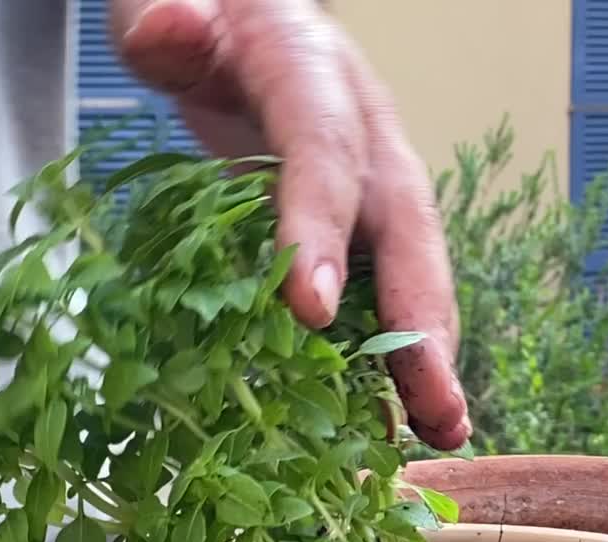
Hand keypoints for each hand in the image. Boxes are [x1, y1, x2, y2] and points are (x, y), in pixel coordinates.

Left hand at [109, 0, 469, 449]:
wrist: (256, 24)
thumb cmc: (216, 22)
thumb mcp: (179, 12)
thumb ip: (168, 26)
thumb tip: (171, 31)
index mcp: (319, 80)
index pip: (323, 154)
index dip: (320, 229)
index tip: (310, 312)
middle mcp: (368, 143)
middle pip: (406, 237)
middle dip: (423, 326)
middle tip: (437, 408)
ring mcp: (374, 192)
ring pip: (413, 277)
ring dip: (428, 358)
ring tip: (439, 434)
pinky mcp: (363, 230)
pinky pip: (384, 295)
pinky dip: (393, 357)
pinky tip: (393, 419)